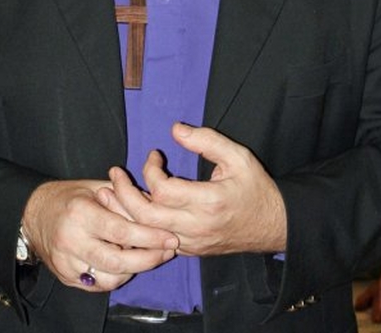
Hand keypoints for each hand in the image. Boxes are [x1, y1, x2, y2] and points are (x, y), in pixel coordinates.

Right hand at [22, 179, 178, 291]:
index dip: (149, 237)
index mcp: (80, 213)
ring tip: (150, 257)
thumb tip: (155, 207)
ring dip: (134, 270)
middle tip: (168, 251)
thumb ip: (124, 197)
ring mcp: (66, 262)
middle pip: (117, 261)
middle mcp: (71, 240)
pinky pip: (97, 285)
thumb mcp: (96, 186)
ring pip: (109, 278)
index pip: (121, 230)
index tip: (170, 237)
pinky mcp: (65, 276)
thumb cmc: (71, 196)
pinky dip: (116, 277)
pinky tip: (128, 265)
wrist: (35, 213)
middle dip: (148, 259)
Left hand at [98, 123, 286, 255]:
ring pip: (146, 233)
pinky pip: (155, 242)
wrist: (273, 225)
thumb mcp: (238, 156)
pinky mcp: (189, 250)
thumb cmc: (255, 188)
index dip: (150, 170)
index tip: (155, 155)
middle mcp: (196, 227)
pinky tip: (127, 211)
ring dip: (124, 212)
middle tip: (114, 173)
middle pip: (145, 215)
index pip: (163, 190)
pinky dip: (138, 226)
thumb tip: (175, 129)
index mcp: (208, 202)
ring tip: (108, 192)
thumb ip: (206, 140)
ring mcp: (191, 243)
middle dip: (123, 192)